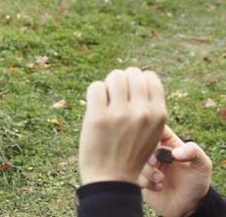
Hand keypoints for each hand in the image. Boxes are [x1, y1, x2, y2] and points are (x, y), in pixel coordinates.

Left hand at [79, 67, 166, 184]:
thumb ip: (147, 108)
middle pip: (131, 73)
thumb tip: (135, 78)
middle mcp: (141, 111)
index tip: (129, 93)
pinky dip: (94, 92)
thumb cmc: (128, 155)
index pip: (150, 77)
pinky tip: (94, 106)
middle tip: (114, 98)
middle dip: (121, 81)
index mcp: (158, 114)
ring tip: (105, 101)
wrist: (111, 179)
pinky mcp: (98, 117)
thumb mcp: (150, 132)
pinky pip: (96, 87)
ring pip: (114, 77)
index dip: (137, 80)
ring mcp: (120, 113)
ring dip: (107, 85)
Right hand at [139, 125, 211, 216]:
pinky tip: (159, 188)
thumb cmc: (196, 182)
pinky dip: (147, 182)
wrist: (189, 206)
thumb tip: (174, 152)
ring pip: (137, 161)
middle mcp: (156, 153)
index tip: (158, 144)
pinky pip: (136, 176)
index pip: (157, 129)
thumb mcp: (203, 165)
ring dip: (148, 171)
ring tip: (161, 179)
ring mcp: (147, 166)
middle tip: (155, 163)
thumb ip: (194, 151)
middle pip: (142, 143)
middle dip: (148, 154)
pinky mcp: (142, 179)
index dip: (154, 133)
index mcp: (169, 144)